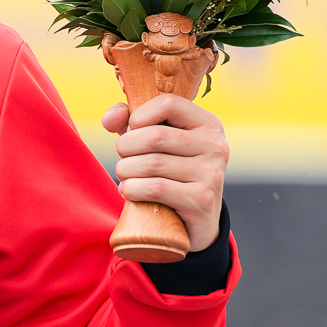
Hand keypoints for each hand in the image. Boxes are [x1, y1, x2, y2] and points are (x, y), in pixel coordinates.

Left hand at [99, 95, 228, 249]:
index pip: (168, 104)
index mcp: (208, 124)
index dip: (139, 116)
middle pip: (154, 136)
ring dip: (125, 171)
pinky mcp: (202, 200)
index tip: (132, 132)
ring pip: (151, 164)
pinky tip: (129, 192)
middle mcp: (216, 146)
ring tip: (124, 177)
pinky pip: (155, 188)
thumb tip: (110, 119)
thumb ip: (131, 122)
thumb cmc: (171, 174)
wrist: (196, 222)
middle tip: (123, 160)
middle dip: (126, 148)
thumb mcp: (157, 144)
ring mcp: (212, 174)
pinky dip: (132, 189)